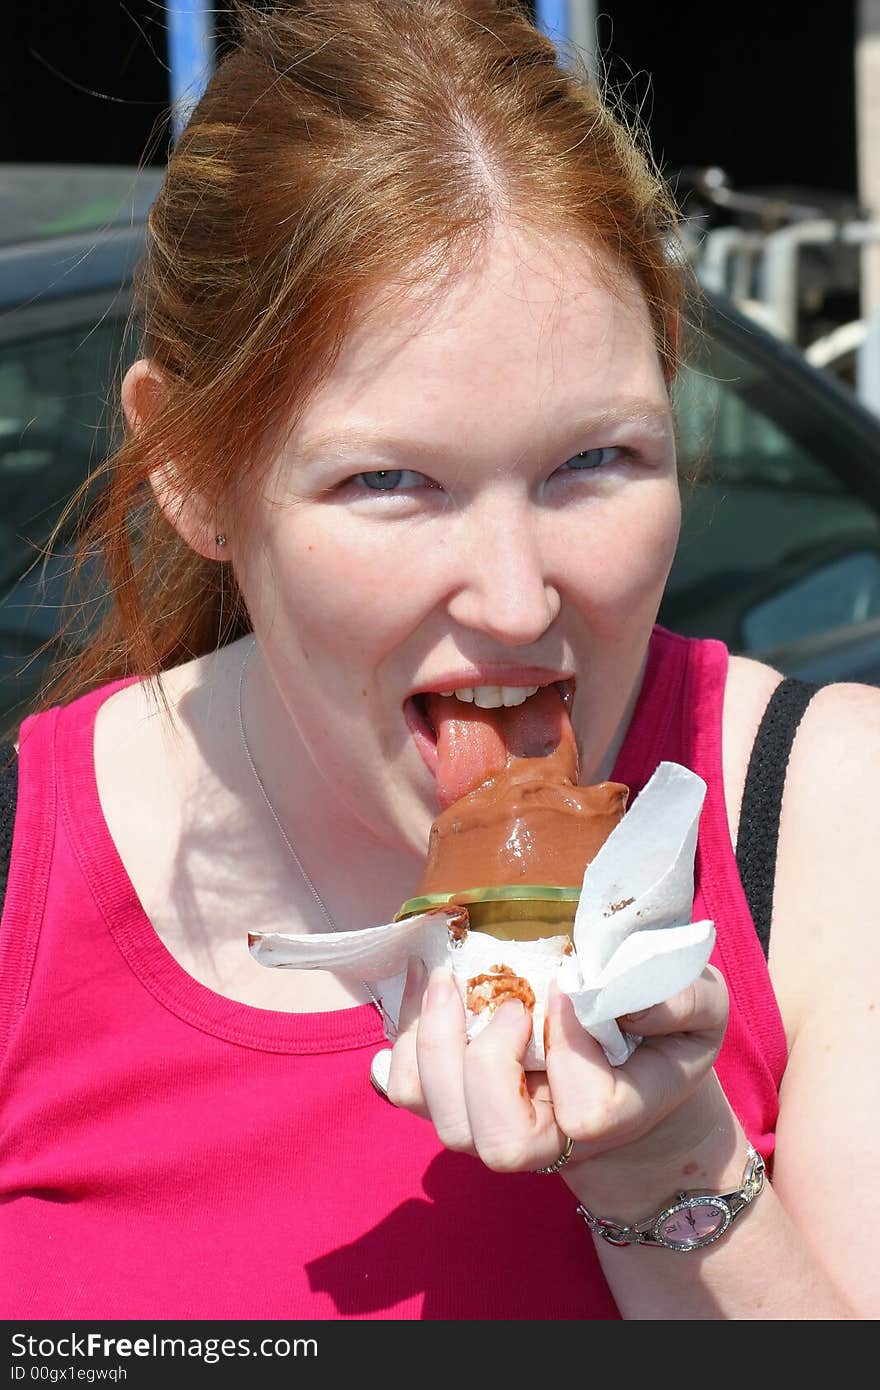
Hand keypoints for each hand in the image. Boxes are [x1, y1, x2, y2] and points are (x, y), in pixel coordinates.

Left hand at [383, 959, 730, 1180]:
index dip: (573, 1052)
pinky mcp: (452, 1100)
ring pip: (443, 1120)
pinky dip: (400, 1043)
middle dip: (489, 1062)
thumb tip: (624, 999)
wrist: (627, 1069)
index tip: (570, 991)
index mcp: (612, 1118)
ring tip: (449, 982)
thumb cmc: (663, 1035)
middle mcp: (547, 1138)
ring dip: (434, 1045)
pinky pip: (404, 1090)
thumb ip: (684, 999)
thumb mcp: (703, 1007)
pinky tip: (421, 992)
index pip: (585, 1115)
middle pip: (499, 1142)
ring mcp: (492, 1125)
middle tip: (509, 1002)